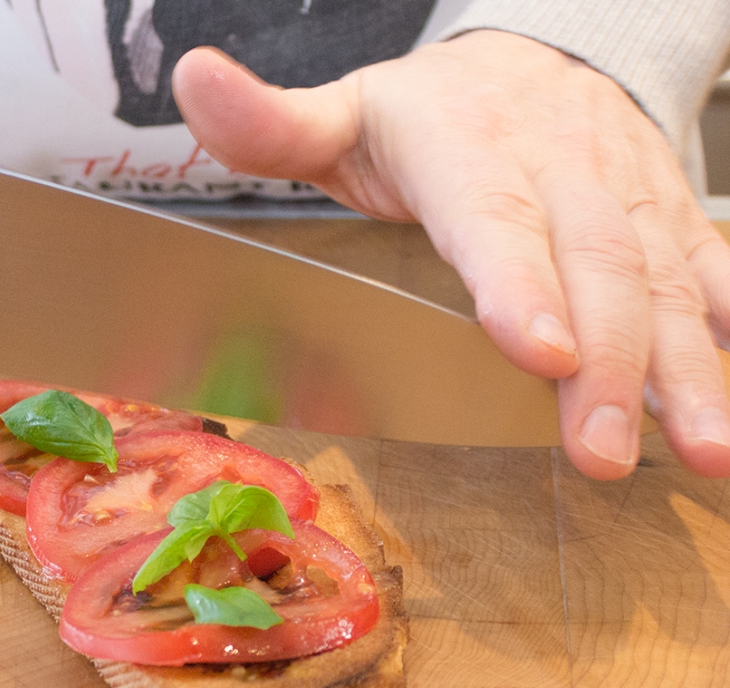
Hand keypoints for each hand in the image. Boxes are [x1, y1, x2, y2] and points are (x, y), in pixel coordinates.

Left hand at [172, 31, 729, 479]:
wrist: (542, 51)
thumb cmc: (430, 113)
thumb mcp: (347, 112)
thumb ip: (273, 122)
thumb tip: (194, 79)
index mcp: (468, 147)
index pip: (494, 218)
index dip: (518, 282)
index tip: (537, 349)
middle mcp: (559, 166)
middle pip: (591, 264)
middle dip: (606, 363)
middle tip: (599, 451)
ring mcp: (625, 191)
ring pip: (664, 277)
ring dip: (688, 366)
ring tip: (703, 449)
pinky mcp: (668, 213)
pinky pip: (710, 265)